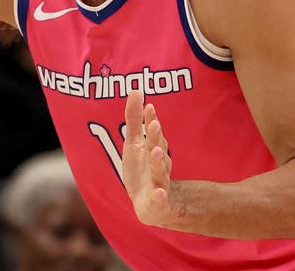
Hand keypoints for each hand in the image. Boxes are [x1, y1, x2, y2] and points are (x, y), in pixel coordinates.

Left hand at [122, 90, 176, 227]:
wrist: (151, 204)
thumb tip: (136, 90)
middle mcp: (159, 164)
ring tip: (156, 150)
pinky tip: (159, 192)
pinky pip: (159, 199)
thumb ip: (134, 120)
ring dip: (158, 161)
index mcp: (153, 149)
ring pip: (160, 171)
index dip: (151, 120)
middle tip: (152, 124)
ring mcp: (159, 183)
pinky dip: (160, 196)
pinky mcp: (156, 202)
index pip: (153, 133)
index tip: (149, 106)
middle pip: (157, 148)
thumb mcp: (133, 144)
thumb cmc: (141, 169)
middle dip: (155, 137)